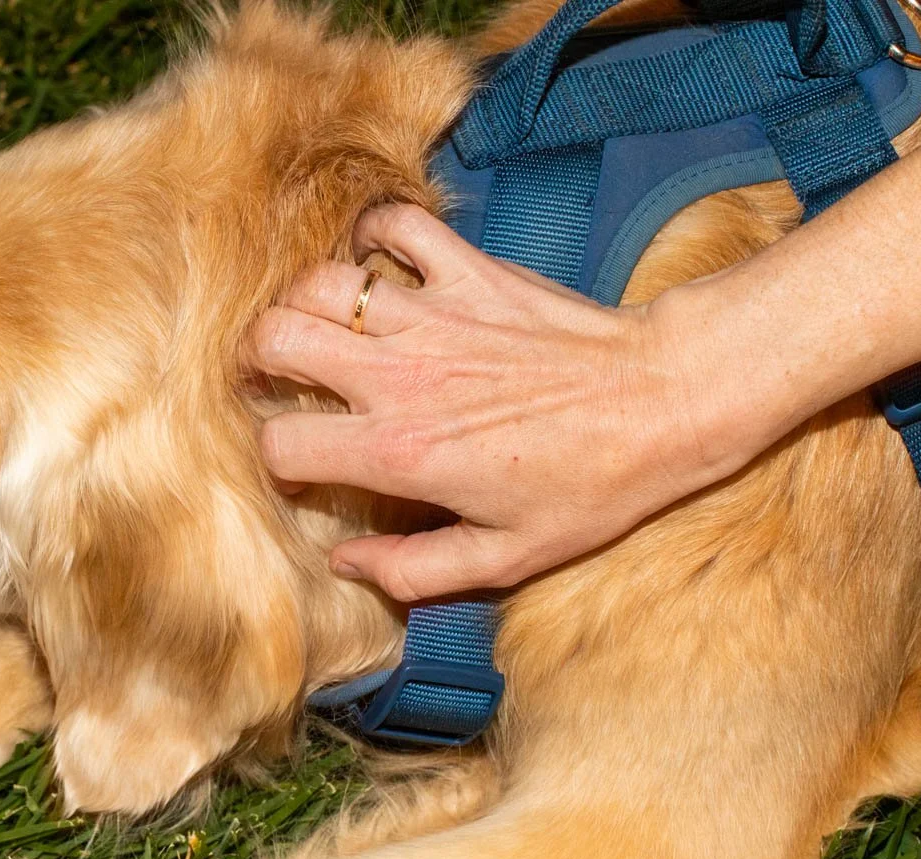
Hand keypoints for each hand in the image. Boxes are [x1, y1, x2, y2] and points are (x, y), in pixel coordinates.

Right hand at [248, 203, 779, 599]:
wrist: (664, 401)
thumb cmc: (590, 486)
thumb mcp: (505, 557)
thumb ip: (413, 571)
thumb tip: (346, 565)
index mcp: (403, 452)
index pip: (283, 445)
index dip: (276, 460)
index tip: (302, 465)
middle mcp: (402, 376)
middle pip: (276, 339)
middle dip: (256, 361)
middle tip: (275, 379)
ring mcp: (432, 314)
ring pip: (318, 282)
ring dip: (303, 303)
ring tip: (316, 328)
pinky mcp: (469, 271)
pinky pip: (396, 225)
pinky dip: (374, 235)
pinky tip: (378, 267)